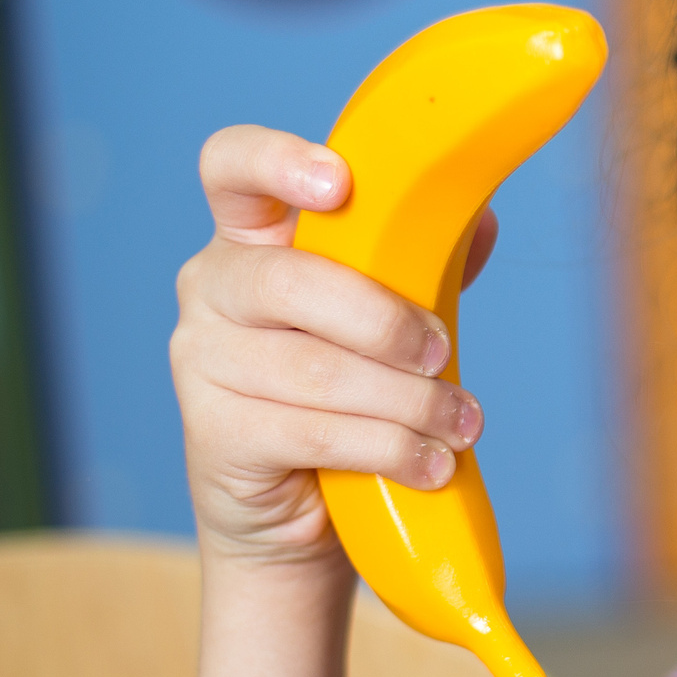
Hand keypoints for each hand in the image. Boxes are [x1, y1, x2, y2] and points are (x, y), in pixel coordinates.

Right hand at [168, 125, 497, 571]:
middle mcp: (211, 288)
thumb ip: (422, 263)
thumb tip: (476, 217)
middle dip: (386, 321)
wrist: (302, 515)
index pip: (232, 167)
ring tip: (459, 424)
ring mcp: (200, 361)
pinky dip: (388, 448)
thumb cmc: (352, 394)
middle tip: (441, 353)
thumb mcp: (392, 318)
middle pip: (291, 280)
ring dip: (408, 401)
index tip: (339, 182)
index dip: (277, 161)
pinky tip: (429, 464)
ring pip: (316, 368)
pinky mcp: (214, 435)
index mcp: (253, 238)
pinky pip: (314, 432)